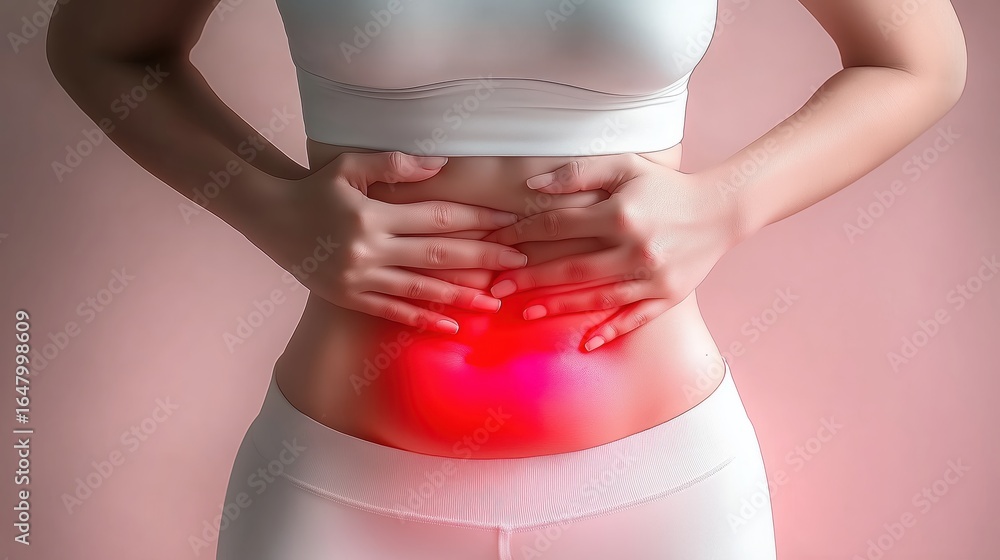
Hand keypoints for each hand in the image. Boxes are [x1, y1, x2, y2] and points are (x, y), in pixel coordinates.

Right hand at [245, 151, 529, 333]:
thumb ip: (394, 165)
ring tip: (495, 300)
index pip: (437, 217)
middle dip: (482, 257)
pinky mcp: (350, 298)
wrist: (269, 217)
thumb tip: (441, 165)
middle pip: (437, 255)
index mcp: (373, 214)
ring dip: (460, 295)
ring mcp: (359, 278)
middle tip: (519, 260)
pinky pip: (393, 311)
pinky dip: (423, 320)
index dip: (476, 219)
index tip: (509, 221)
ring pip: (420, 288)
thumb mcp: (349, 167)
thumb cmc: (314, 188)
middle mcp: (369, 249)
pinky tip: (451, 326)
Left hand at [482, 153, 743, 350]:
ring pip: (595, 297)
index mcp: (619, 213)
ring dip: (557, 307)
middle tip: (494, 289)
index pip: (557, 225)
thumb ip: (578, 172)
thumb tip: (532, 186)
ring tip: (523, 313)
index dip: (521, 233)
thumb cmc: (665, 186)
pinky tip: (585, 344)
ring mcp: (652, 276)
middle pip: (570, 267)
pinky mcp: (668, 296)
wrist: (721, 210)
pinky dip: (610, 332)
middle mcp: (635, 247)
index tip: (496, 243)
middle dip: (528, 278)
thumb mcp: (625, 166)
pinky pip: (634, 318)